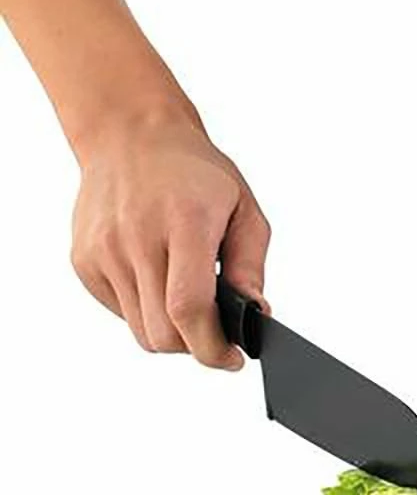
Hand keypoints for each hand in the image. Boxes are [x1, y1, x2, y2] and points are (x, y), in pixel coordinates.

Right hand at [70, 114, 270, 368]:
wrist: (132, 136)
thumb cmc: (194, 172)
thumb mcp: (244, 209)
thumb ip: (251, 267)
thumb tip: (254, 313)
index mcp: (183, 223)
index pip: (189, 307)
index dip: (212, 346)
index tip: (232, 358)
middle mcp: (137, 238)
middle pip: (164, 333)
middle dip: (197, 347)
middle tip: (217, 335)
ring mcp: (104, 251)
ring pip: (142, 332)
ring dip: (173, 334)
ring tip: (191, 305)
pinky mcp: (84, 261)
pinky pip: (121, 313)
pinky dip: (147, 313)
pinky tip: (161, 284)